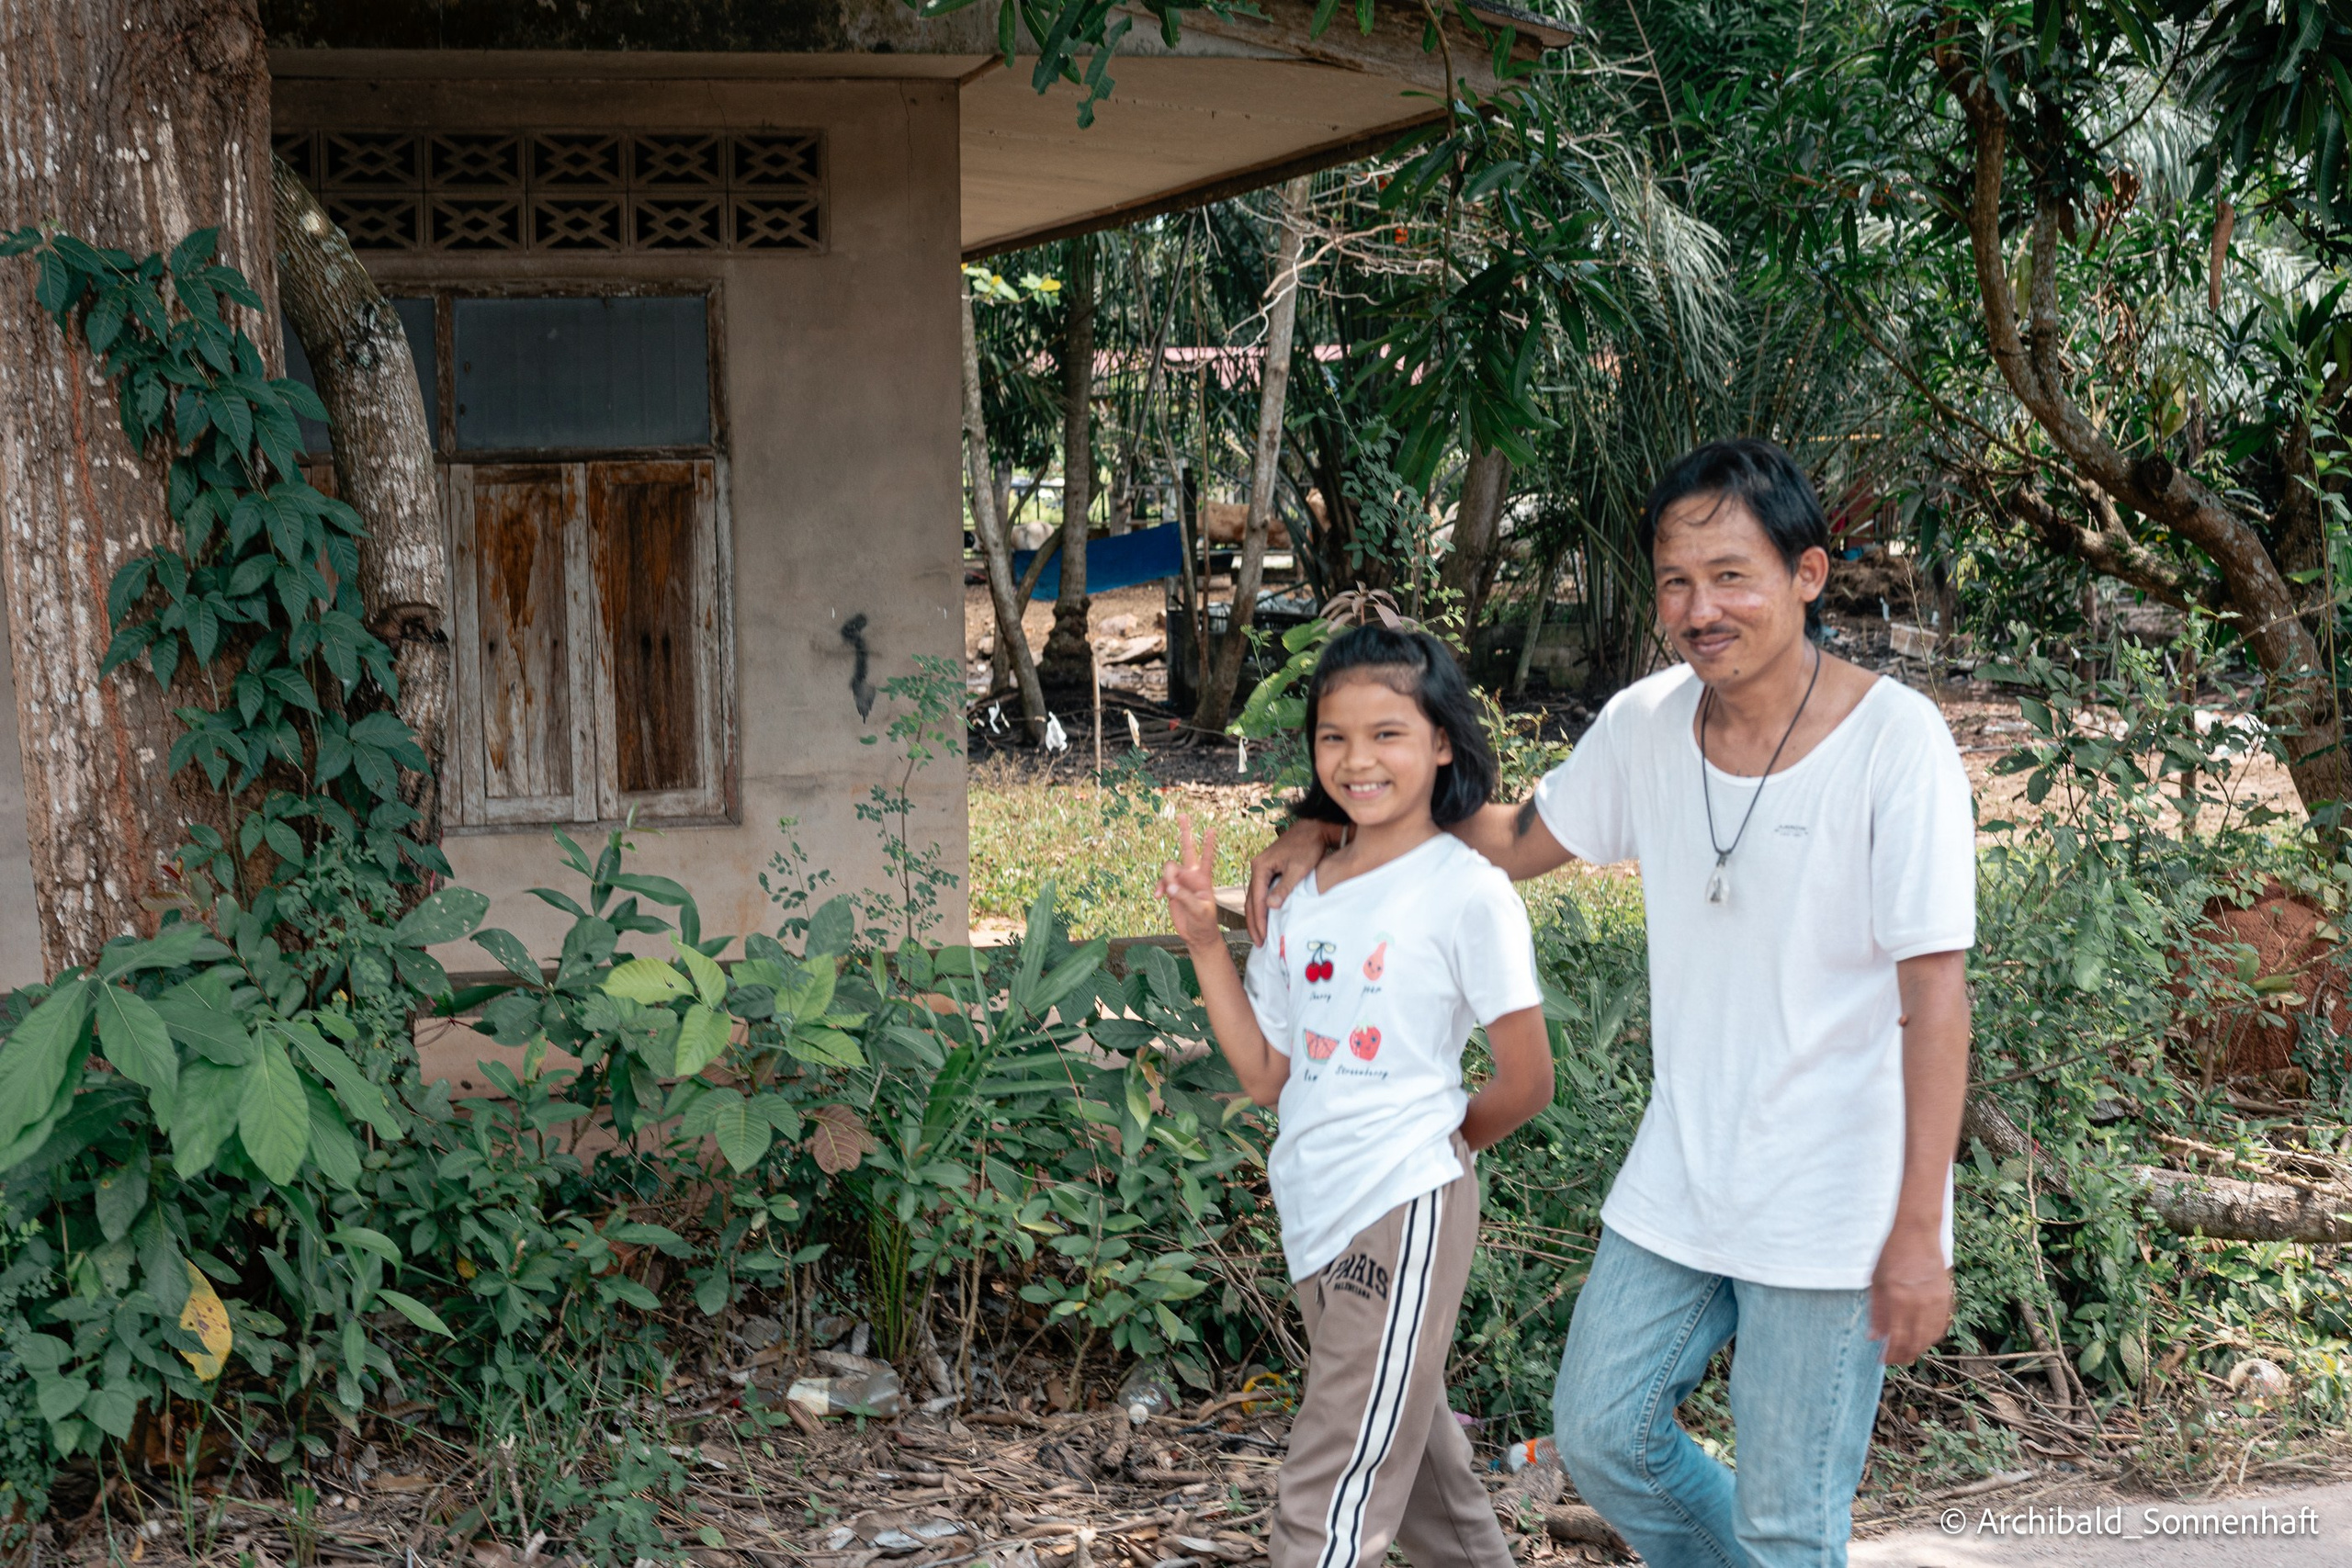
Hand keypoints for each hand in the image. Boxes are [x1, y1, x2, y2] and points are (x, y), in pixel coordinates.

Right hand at [1158, 816, 1224, 951]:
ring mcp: (1180, 881)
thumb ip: (1184, 897)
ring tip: (1166, 892)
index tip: (1211, 829)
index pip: (1207, 857)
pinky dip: (1159, 887)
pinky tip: (1159, 897)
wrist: (1196, 934)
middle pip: (1188, 849)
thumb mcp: (1199, 910)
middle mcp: (1192, 875)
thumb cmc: (1204, 922)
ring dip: (1165, 877)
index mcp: (1204, 878)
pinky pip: (1161, 881)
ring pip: (1169, 868)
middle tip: (1183, 815)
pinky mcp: (1171, 889)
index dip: (1208, 843)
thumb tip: (1169, 886)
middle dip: (1185, 832)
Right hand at [1245, 819, 1340, 942]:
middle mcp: (1257, 867)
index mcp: (1260, 867)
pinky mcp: (1270, 869)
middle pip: (1250, 900)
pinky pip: (1261, 892)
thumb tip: (1270, 906)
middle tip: (1259, 942)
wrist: (1314, 829)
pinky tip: (1266, 917)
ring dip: (1256, 916)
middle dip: (1254, 922)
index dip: (1259, 920)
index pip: (1256, 899)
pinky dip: (1261, 907)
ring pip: (1254, 897)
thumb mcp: (1298, 869)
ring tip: (1260, 935)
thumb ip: (1284, 888)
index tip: (1263, 937)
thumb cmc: (1308, 847)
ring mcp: (1262, 868)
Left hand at [1870, 1222, 1952, 1364]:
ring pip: (1930, 1337)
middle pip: (1915, 1342)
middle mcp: (1920, 1303)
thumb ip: (1876, 1311)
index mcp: (1898, 1299)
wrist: (1917, 1234)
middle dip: (1904, 1356)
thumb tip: (1875, 1337)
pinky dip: (1932, 1337)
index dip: (1890, 1354)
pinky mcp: (1946, 1297)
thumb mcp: (1875, 1281)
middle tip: (1894, 1360)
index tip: (1882, 1360)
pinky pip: (1941, 1325)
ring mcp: (1936, 1301)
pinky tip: (1922, 1338)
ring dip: (1918, 1349)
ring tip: (1906, 1352)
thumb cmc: (1891, 1254)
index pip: (1897, 1338)